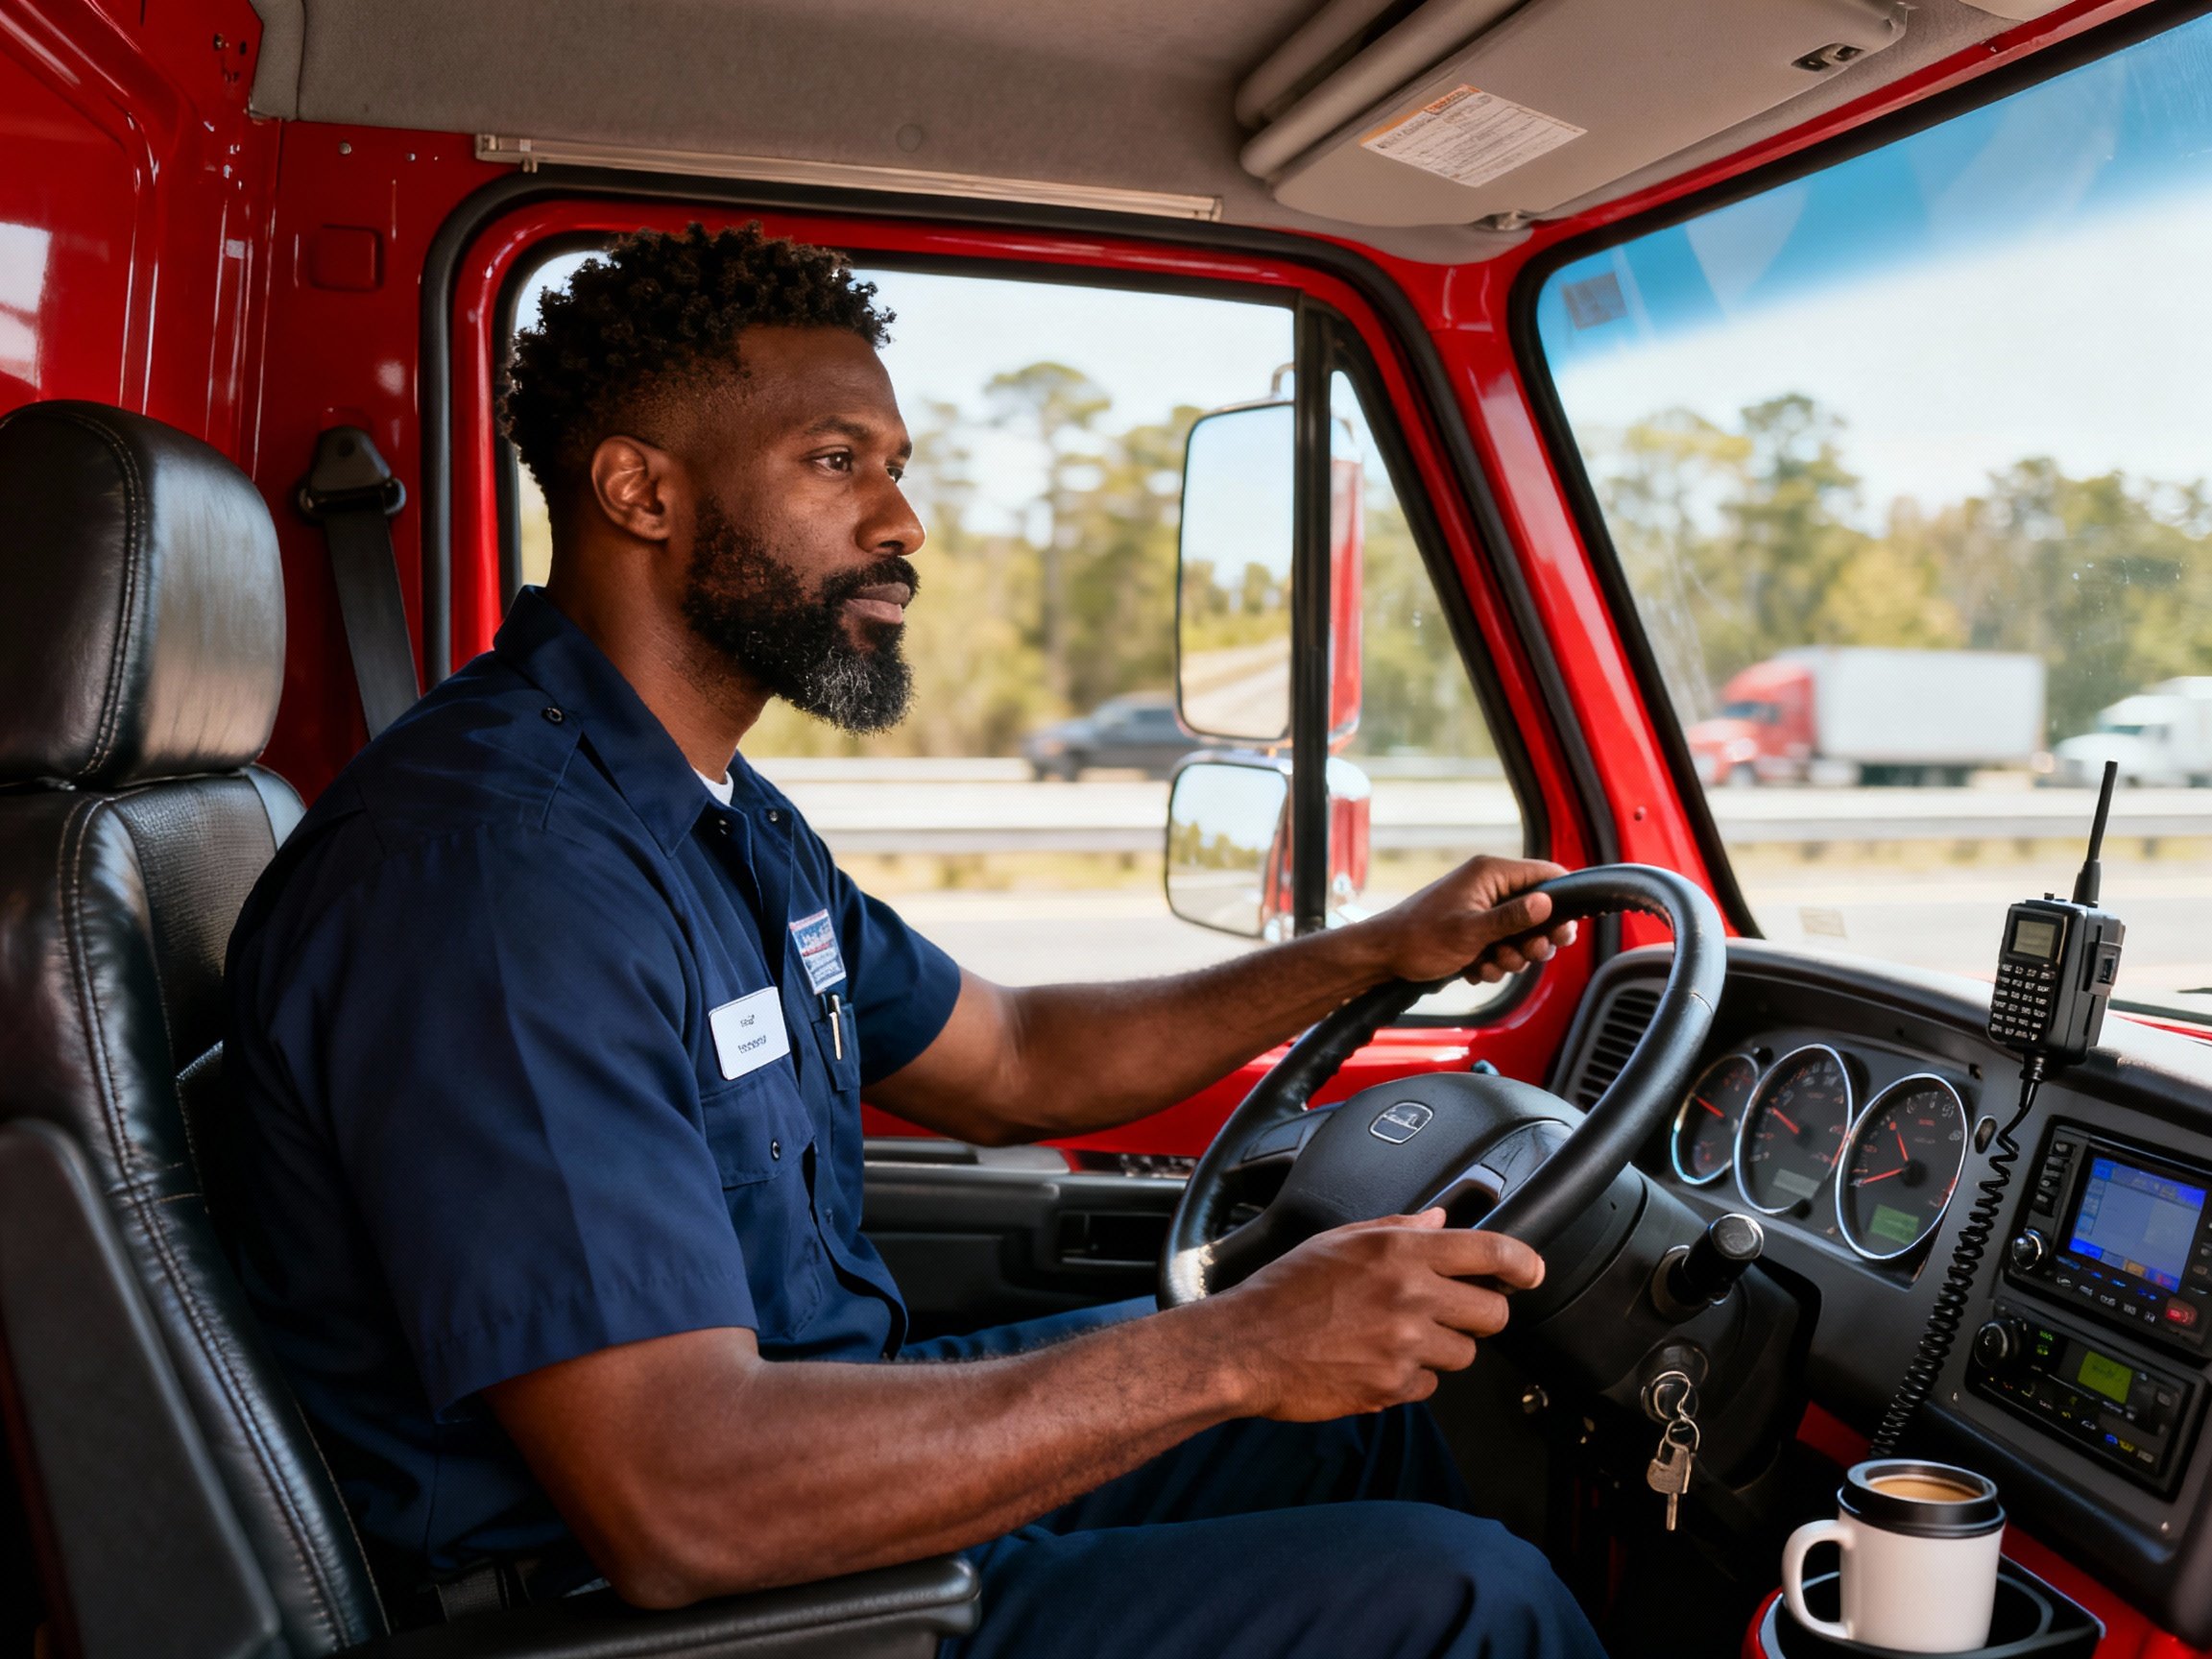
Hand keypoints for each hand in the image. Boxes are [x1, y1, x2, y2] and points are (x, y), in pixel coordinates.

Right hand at [1204, 1210, 1544, 1421]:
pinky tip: (1377, 1361)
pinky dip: (1412, 1377)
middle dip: (1481, 1315)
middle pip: (1493, 1314)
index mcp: (1400, 1251)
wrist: (1245, 1346)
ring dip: (1443, 1349)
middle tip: (1455, 1312)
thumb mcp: (1340, 1241)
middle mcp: (1410, 1295)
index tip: (1530, 1274)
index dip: (1522, 1264)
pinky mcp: (1394, 1386)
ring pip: (1465, 1354)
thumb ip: (1397, 1228)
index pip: (1490, 1252)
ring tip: (1400, 1338)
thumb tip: (1440, 1220)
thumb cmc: (1284, 1290)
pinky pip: (1430, 1385)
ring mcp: (1405, 1345)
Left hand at [1366, 854, 1577, 984]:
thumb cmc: (1418, 938)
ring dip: (1510, 957)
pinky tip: (1474, 968)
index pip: (1547, 876)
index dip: (1562, 904)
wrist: (1383, 956)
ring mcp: (1483, 908)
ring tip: (1488, 962)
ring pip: (1521, 935)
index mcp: (1490, 873)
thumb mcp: (1470, 931)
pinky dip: (1493, 962)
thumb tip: (1547, 903)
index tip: (1563, 932)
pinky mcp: (1476, 929)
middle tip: (1524, 954)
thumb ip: (1512, 918)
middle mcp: (1490, 886)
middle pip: (1540, 911)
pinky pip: (1502, 947)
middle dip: (1534, 940)